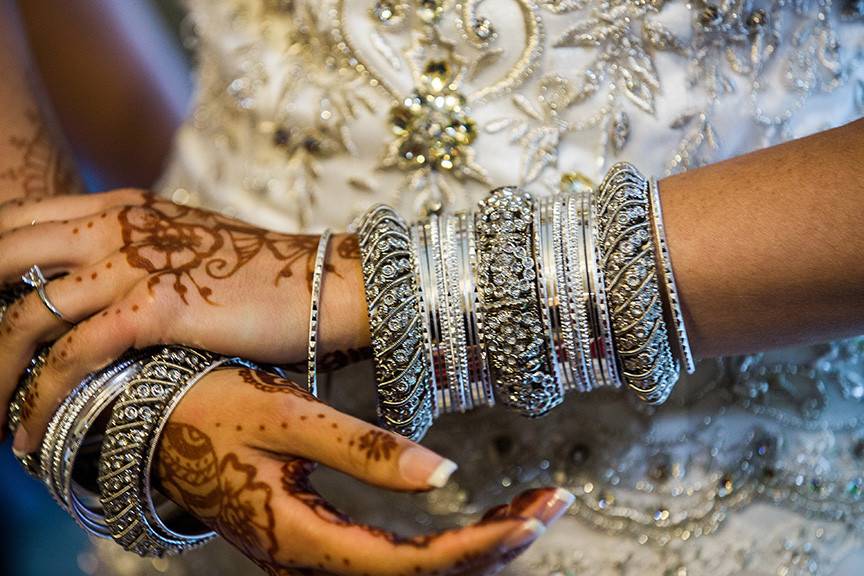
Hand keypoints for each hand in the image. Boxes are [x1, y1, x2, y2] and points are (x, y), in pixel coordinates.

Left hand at [0, 190, 369, 453]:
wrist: (323, 284)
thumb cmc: (261, 275)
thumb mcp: (184, 250)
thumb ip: (135, 256)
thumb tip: (93, 300)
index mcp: (121, 206)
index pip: (18, 224)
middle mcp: (118, 224)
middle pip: (2, 258)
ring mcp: (135, 263)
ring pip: (26, 316)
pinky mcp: (158, 306)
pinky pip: (75, 356)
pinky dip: (42, 399)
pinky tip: (30, 434)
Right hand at [158, 367, 571, 575]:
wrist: (143, 422)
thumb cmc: (206, 410)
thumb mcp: (283, 415)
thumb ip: (360, 450)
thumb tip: (443, 478)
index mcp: (301, 538)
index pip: (410, 565)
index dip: (480, 546)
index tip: (537, 512)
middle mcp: (308, 561)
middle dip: (492, 548)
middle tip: (551, 503)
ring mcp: (308, 554)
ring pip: (407, 573)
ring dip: (472, 547)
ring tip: (528, 509)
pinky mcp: (310, 538)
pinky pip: (389, 557)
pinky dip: (440, 543)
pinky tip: (471, 522)